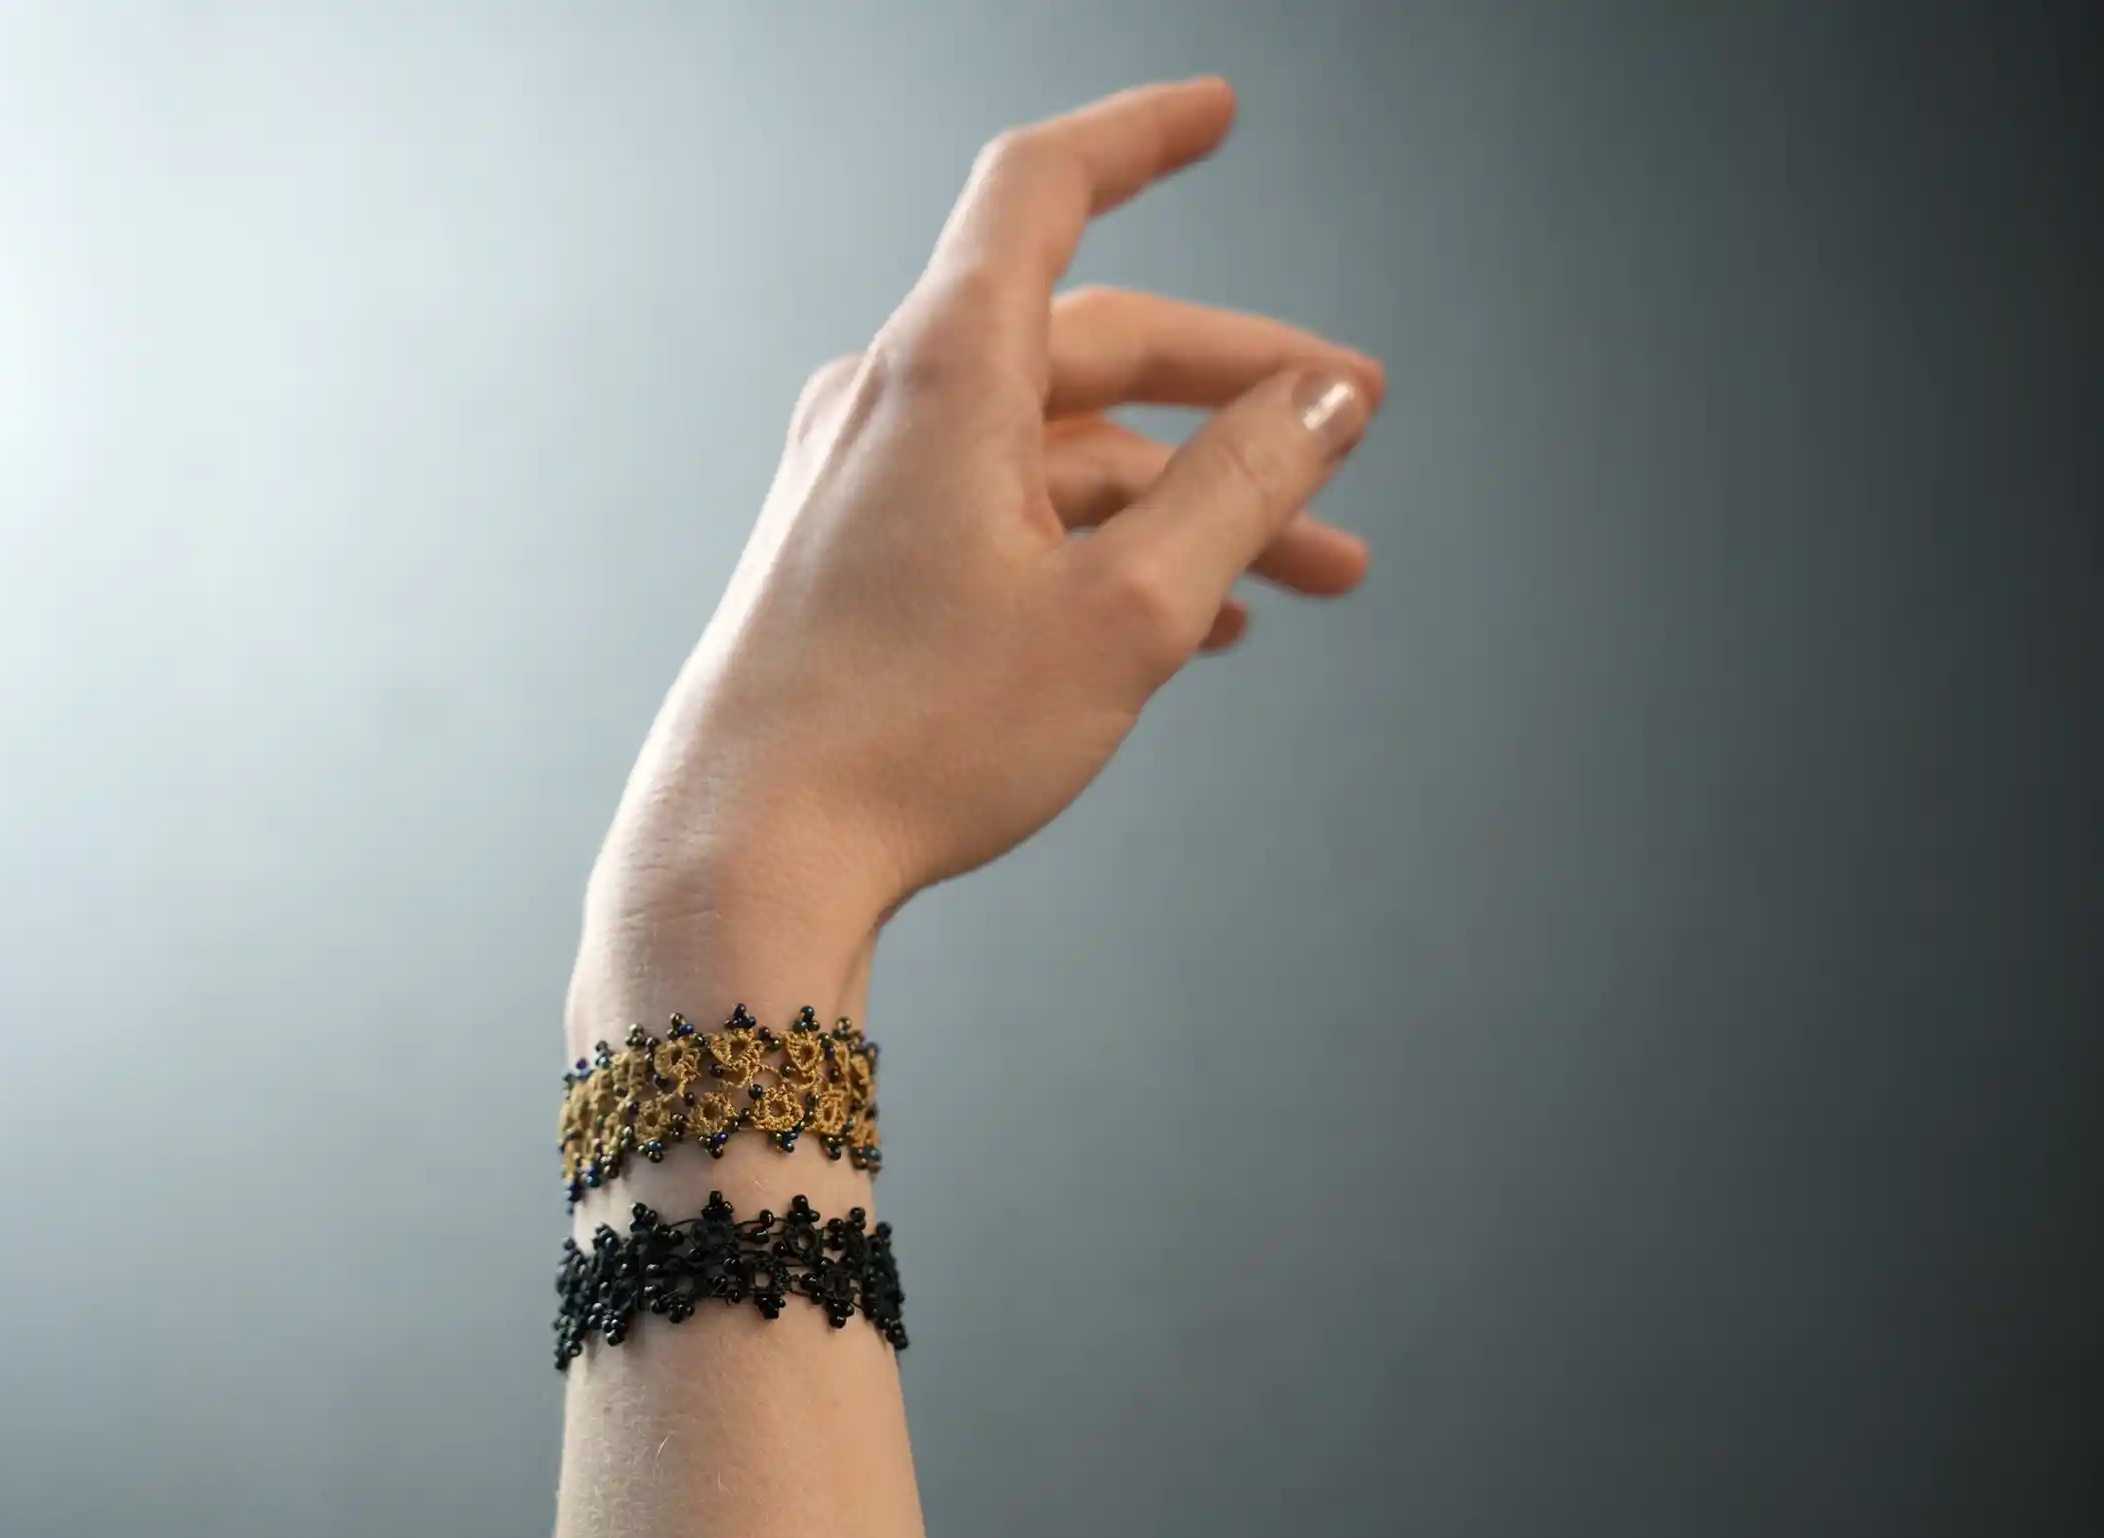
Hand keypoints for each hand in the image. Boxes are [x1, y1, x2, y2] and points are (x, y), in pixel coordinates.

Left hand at [568, 77, 1383, 1047]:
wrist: (749, 857)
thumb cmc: (916, 736)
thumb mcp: (1125, 613)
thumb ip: (1241, 486)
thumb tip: (1326, 399)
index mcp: (944, 371)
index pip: (1046, 188)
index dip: (1143, 137)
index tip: (1218, 114)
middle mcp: (891, 403)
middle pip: (1093, 346)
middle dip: (1240, 399)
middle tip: (1354, 437)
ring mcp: (864, 483)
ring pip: (1061, 452)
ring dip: (1189, 501)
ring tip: (1309, 577)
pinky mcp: (853, 560)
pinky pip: (1005, 515)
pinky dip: (1104, 545)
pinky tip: (1196, 622)